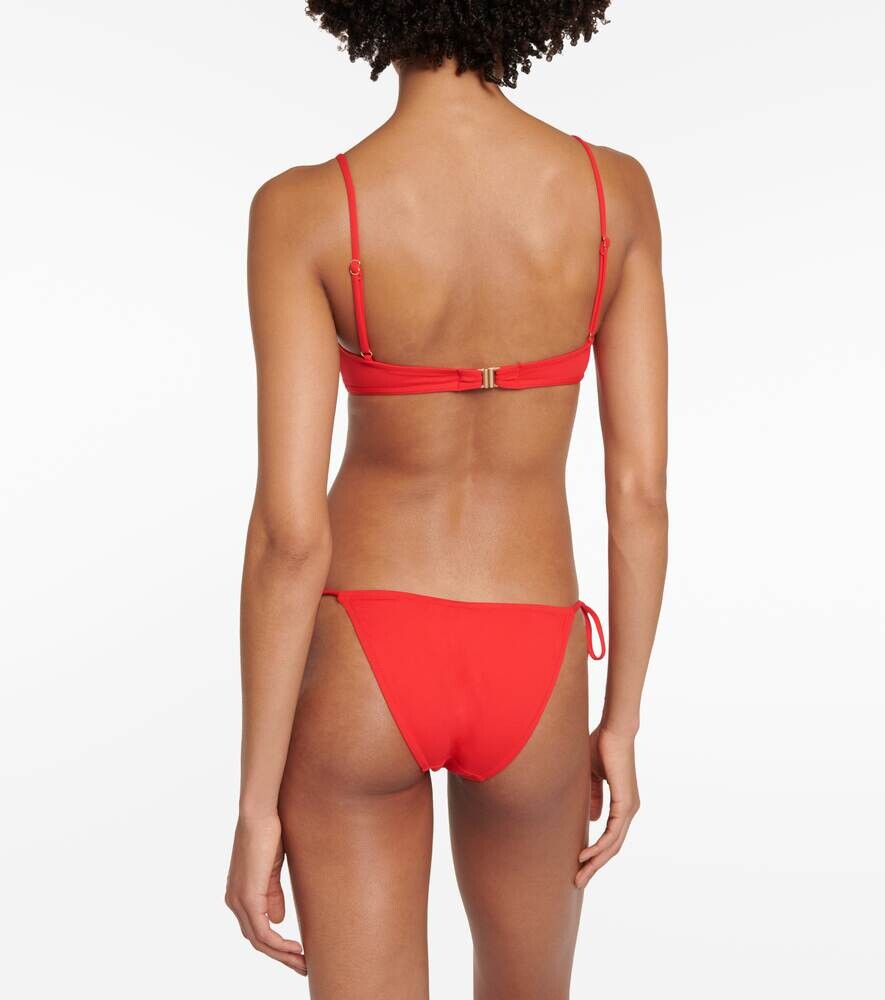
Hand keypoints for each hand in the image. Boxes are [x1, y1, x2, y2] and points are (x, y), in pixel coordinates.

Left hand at [225, 812, 306, 974]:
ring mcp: (239, 901)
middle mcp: (234, 902)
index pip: (256, 930)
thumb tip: (277, 920)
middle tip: (302, 967)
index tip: (297, 953)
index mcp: (239, 895)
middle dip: (281, 957)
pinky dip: (279, 944)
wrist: (259, 815)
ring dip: (282, 955)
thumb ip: (272, 895)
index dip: (276, 945)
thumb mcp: (271, 871)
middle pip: (257, 941)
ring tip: (302, 962)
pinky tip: (295, 948)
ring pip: (260, 941)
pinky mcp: (248, 897)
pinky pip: (263, 931)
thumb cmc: (267, 835)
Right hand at [575, 726, 639, 886]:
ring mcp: (629, 808)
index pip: (609, 837)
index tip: (578, 864)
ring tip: (579, 875)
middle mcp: (629, 810)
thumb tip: (592, 818)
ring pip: (613, 845)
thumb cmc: (602, 747)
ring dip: (595, 862)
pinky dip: (600, 847)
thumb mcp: (593, 777)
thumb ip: (593, 796)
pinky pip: (613, 833)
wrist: (614, 731)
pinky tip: (586, 856)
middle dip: (594, 866)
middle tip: (578, 881)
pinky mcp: (626, 804)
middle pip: (612, 847)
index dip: (595, 852)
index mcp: (622, 804)